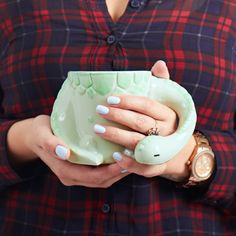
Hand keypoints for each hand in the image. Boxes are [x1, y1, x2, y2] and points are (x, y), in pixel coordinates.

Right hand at [22, 115, 128, 186]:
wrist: (35, 137)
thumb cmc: (39, 133)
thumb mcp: (42, 135)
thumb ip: (50, 144)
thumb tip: (65, 152)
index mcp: (65, 171)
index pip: (92, 177)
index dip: (110, 171)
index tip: (125, 161)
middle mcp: (73, 176)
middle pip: (101, 180)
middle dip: (119, 172)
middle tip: (135, 160)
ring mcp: (77, 174)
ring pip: (103, 178)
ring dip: (118, 171)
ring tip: (132, 159)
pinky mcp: (81, 168)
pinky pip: (100, 172)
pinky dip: (112, 167)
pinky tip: (121, 156)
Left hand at [94, 60, 194, 180]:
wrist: (178, 152)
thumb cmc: (166, 124)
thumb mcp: (167, 104)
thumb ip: (162, 84)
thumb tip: (159, 63)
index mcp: (168, 115)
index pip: (147, 105)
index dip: (128, 101)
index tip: (110, 98)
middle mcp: (166, 132)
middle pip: (140, 122)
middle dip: (118, 116)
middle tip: (99, 110)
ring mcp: (162, 150)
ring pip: (138, 142)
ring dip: (117, 136)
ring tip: (98, 129)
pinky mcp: (157, 166)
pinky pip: (143, 166)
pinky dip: (129, 162)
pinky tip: (114, 155)